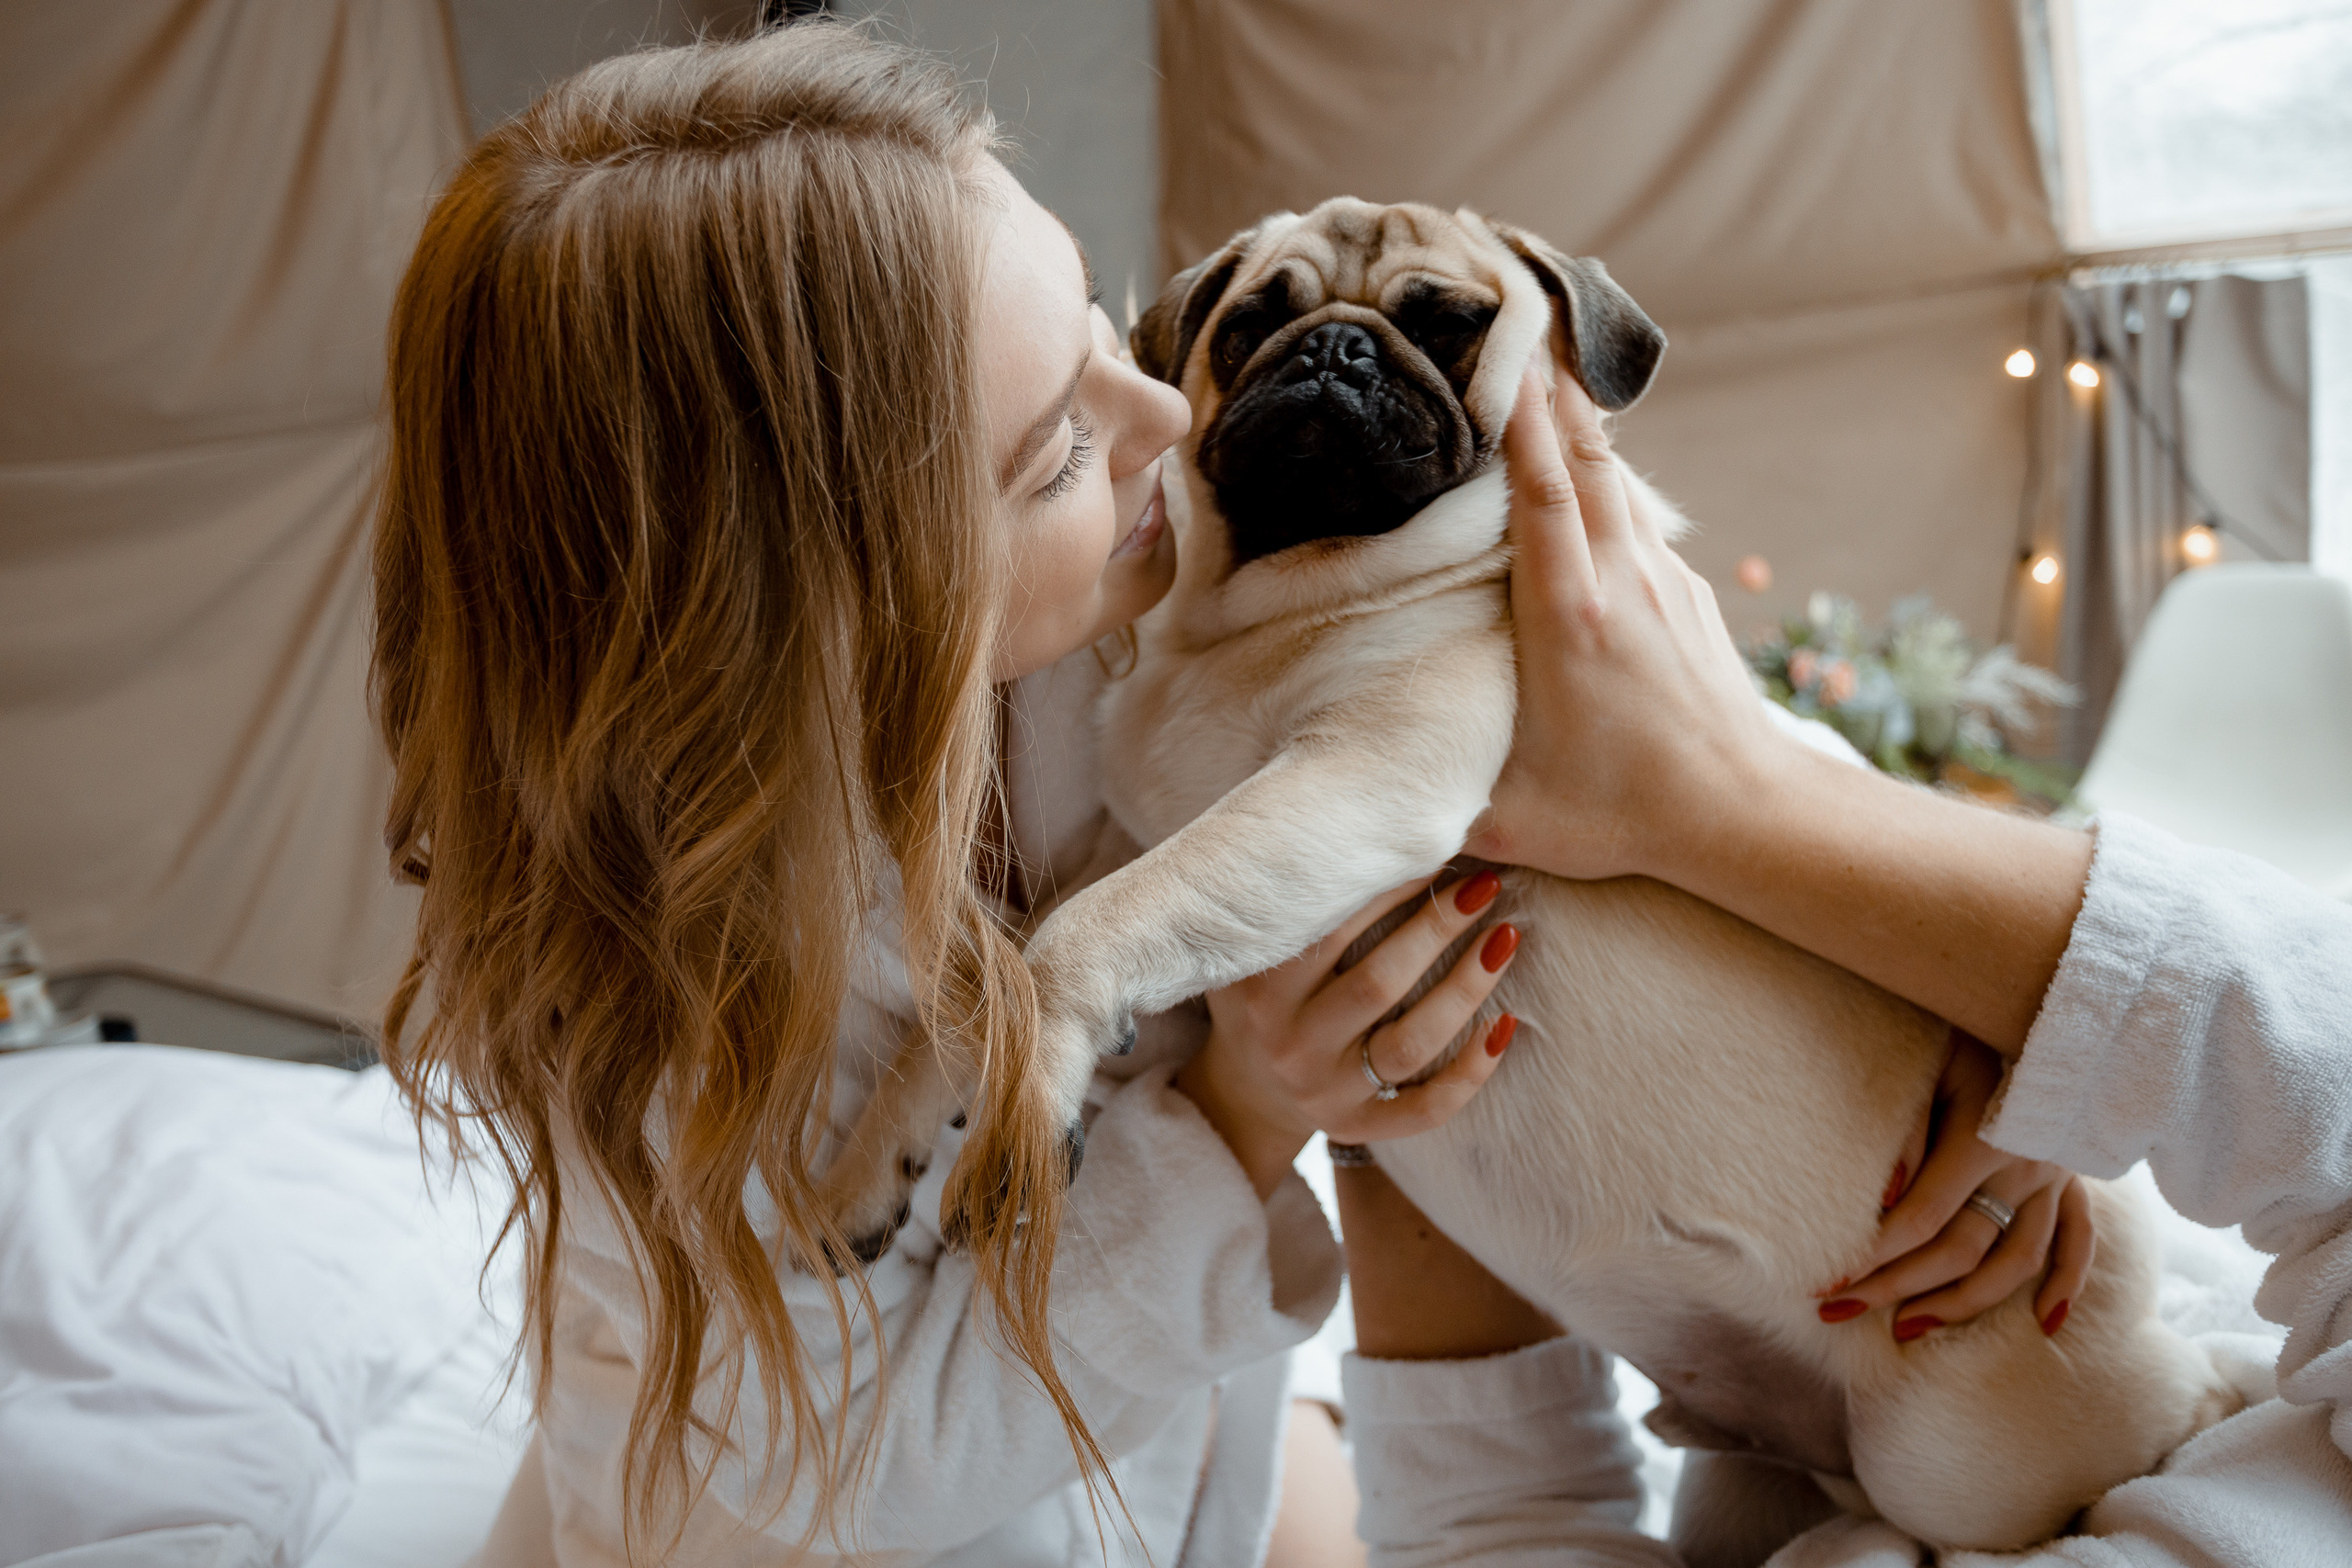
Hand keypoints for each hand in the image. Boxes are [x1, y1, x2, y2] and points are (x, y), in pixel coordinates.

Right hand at [1175, 870, 1519, 1197]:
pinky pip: (1427, 1108)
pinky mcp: (1360, 1127)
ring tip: (1507, 937)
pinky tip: (1506, 1025)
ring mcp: (1326, 1092)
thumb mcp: (1246, 945)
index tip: (1431, 848)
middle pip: (1379, 984)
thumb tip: (1346, 806)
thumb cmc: (1260, 990)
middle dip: (1438, 928)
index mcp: (1258, 990)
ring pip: (1412, 1044)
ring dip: (1466, 988)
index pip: (1330, 932)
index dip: (1388, 889)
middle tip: (1485, 883)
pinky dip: (1472, 1071)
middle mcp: (1290, 1045)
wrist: (1243, 1088)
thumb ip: (1281, 893)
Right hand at [1468, 365, 1789, 882]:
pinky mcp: (1689, 599)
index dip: (1520, 418)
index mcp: (1571, 619)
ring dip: (1583, 423)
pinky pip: (1641, 517)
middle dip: (1553, 386)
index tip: (1501, 350)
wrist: (1749, 816)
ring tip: (1548, 371)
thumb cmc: (1626, 816)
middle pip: (1587, 457)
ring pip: (1620, 479)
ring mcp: (1664, 584)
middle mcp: (1623, 582)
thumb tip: (1356, 787)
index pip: (1540, 493)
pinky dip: (1609, 477)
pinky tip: (1591, 470)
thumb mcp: (1513, 820)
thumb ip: (1433, 800)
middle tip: (1521, 317)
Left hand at [1816, 1031, 2093, 1338]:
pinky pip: (2079, 1238)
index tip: (1825, 1283)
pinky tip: (2046, 1322)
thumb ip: (1907, 1133)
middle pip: (1961, 1251)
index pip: (1923, 1219)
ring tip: (1906, 1330)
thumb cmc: (1964, 1020)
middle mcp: (2028, 1167)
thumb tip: (1883, 1202)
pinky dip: (2066, 1281)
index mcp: (1987, 1138)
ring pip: (2016, 1261)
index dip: (1872, 1257)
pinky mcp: (2075, 1172)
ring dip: (1962, 1303)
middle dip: (1894, 1287)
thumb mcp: (1924, 1063)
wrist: (2039, 992)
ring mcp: (2057, 1174)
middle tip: (1835, 1311)